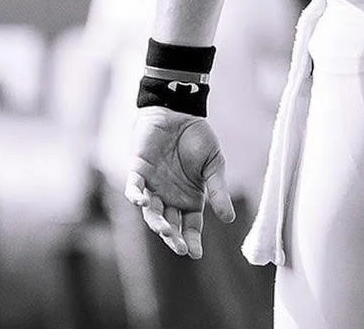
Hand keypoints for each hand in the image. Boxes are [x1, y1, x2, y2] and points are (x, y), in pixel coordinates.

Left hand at [125, 109, 234, 258]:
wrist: (181, 110)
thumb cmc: (198, 136)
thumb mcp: (214, 164)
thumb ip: (218, 189)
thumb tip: (229, 219)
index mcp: (189, 198)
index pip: (190, 226)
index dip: (192, 240)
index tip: (195, 253)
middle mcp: (169, 197)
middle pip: (170, 224)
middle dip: (173, 238)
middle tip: (180, 247)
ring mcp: (153, 186)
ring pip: (151, 212)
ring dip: (156, 222)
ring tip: (165, 229)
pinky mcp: (138, 171)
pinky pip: (134, 188)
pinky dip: (136, 196)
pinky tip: (142, 201)